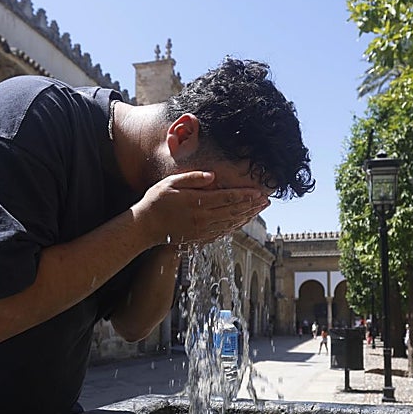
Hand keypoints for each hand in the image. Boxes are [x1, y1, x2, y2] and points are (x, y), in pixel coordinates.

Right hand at [134, 171, 268, 246]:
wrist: (146, 226)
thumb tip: (213, 176)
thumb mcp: (171, 183)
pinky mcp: (200, 237)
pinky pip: (223, 232)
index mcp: (197, 203)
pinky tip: (242, 221)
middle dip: (252, 205)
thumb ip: (193, 178)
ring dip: (247, 216)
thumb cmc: (156, 201)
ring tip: (259, 209)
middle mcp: (203, 218)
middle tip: (266, 200)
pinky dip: (235, 226)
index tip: (259, 192)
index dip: (245, 195)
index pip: (228, 198)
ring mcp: (202, 230)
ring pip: (231, 223)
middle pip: (234, 211)